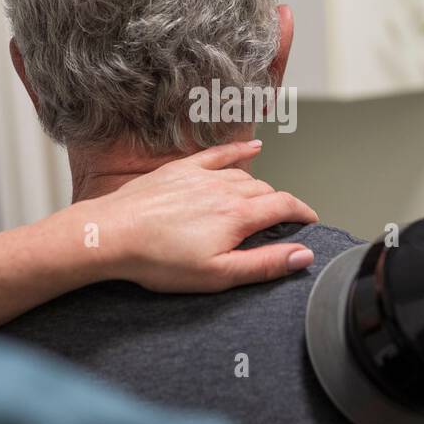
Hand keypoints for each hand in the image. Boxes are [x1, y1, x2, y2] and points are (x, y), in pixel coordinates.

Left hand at [88, 140, 319, 291]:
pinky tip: (252, 149)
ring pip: (244, 176)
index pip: (285, 206)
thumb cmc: (158, 260)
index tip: (312, 221)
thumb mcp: (218, 275)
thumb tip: (303, 255)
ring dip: (260, 188)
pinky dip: (238, 151)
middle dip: (281, 205)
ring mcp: (202, 176)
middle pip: (267, 190)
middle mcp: (224, 189)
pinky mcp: (181, 170)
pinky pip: (218, 155)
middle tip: (285, 222)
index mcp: (238, 215)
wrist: (112, 235)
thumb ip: (265, 263)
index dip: (303, 213)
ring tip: (264, 202)